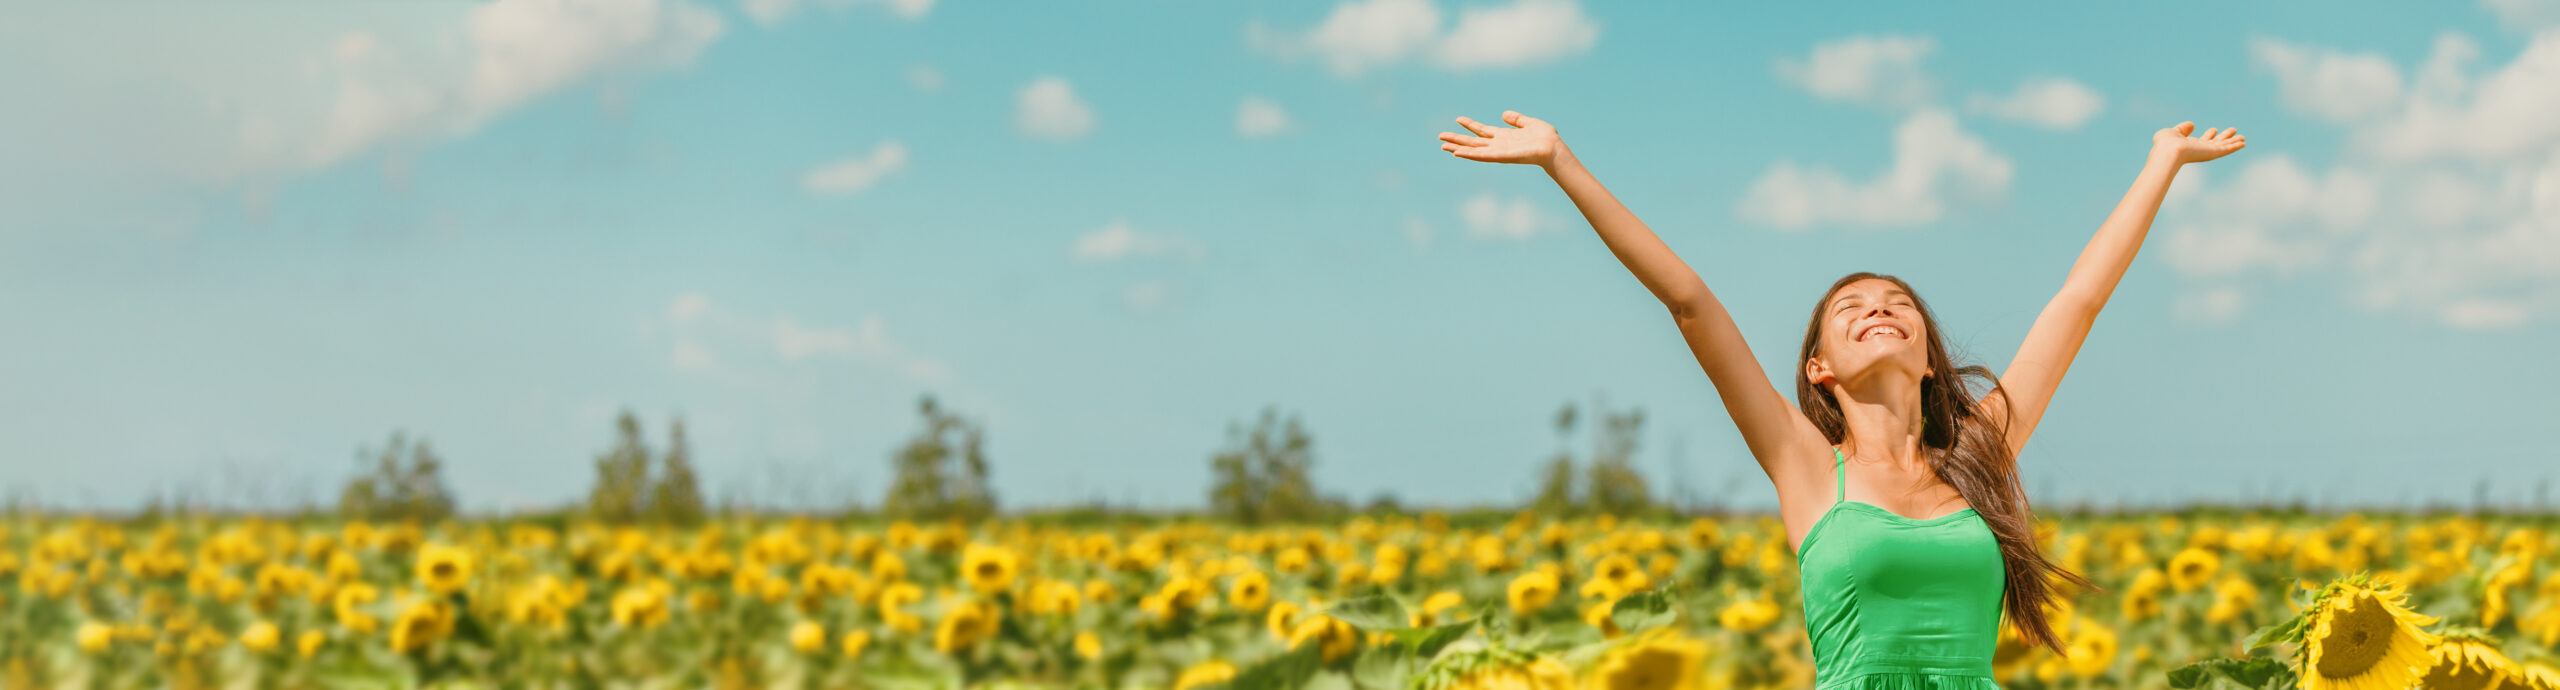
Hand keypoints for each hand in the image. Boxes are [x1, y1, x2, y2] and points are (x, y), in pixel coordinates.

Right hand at [1438, 111, 1561, 166]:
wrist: (1553, 149)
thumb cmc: (1546, 138)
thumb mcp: (1529, 123)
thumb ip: (1517, 119)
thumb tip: (1504, 114)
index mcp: (1504, 136)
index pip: (1482, 130)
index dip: (1470, 125)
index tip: (1458, 119)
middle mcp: (1498, 145)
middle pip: (1473, 142)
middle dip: (1457, 139)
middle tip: (1440, 137)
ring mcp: (1498, 152)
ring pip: (1473, 150)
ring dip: (1457, 148)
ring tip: (1443, 146)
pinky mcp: (1501, 156)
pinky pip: (1482, 155)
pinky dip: (1469, 154)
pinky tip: (1457, 152)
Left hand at [2152, 121, 2244, 164]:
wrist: (2168, 151)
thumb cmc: (2165, 144)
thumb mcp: (2172, 132)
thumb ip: (2182, 129)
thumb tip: (2192, 125)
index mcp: (2189, 146)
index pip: (2202, 140)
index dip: (2209, 135)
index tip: (2214, 130)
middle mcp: (2199, 150)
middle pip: (2215, 143)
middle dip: (2224, 138)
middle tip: (2233, 131)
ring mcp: (2207, 152)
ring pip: (2224, 146)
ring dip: (2233, 142)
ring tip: (2243, 137)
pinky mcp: (2213, 152)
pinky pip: (2227, 149)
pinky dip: (2235, 146)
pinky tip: (2243, 143)